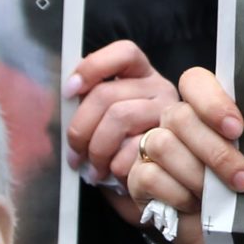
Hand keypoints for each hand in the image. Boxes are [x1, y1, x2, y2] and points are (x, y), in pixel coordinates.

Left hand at [64, 40, 178, 224]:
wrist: (155, 190)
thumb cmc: (123, 152)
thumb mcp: (106, 121)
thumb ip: (91, 105)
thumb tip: (67, 96)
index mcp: (143, 76)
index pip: (124, 53)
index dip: (93, 66)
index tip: (70, 92)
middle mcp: (162, 90)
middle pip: (108, 93)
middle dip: (80, 127)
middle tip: (74, 153)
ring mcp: (171, 116)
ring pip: (119, 117)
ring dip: (96, 149)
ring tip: (92, 168)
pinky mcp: (176, 144)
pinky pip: (135, 148)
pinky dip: (115, 167)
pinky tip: (112, 177)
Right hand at [123, 67, 243, 243]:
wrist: (232, 235)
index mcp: (206, 109)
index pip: (196, 82)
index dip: (213, 102)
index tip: (238, 130)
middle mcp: (177, 123)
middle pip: (180, 117)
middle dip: (216, 152)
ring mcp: (153, 148)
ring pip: (162, 144)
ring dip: (196, 175)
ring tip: (219, 196)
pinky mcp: (139, 178)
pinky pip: (150, 175)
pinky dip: (176, 193)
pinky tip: (194, 205)